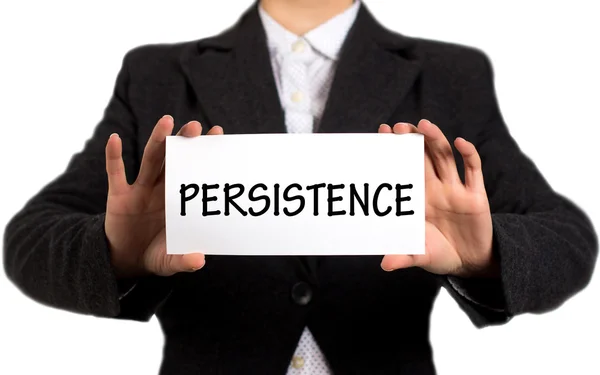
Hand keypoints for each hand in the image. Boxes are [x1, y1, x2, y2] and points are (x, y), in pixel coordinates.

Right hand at [104, 115, 223, 277]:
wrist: (126, 262)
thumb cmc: (156, 255)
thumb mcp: (171, 261)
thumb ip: (184, 261)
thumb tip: (200, 261)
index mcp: (178, 199)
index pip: (193, 171)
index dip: (203, 154)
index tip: (217, 134)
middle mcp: (161, 189)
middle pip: (173, 159)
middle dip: (183, 142)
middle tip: (196, 126)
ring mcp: (139, 190)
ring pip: (150, 160)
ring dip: (157, 140)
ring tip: (167, 121)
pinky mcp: (118, 197)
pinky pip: (115, 173)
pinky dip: (114, 156)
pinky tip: (115, 139)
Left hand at [378, 120, 497, 277]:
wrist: (469, 263)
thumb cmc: (439, 255)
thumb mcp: (419, 256)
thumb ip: (403, 257)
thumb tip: (384, 265)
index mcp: (418, 198)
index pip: (404, 168)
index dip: (394, 150)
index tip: (382, 132)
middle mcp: (435, 188)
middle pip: (422, 157)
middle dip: (411, 141)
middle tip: (399, 126)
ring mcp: (455, 190)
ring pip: (445, 158)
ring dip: (435, 140)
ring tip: (423, 125)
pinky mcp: (475, 196)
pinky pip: (473, 171)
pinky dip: (468, 155)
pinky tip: (460, 142)